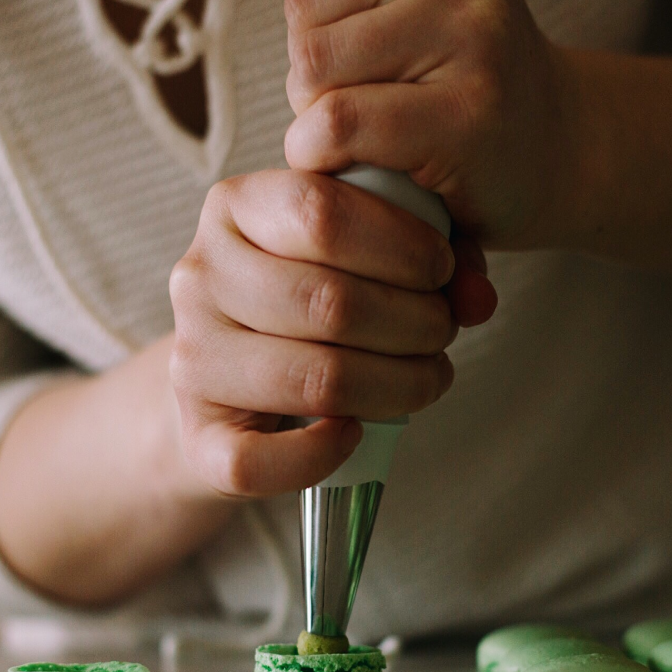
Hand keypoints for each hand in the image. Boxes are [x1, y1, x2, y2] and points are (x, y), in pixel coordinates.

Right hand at [168, 168, 461, 497]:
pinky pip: (262, 460)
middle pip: (330, 302)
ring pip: (316, 380)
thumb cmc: (305, 311)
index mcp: (234, 210)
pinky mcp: (197, 437)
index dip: (403, 247)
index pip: (322, 212)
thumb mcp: (353, 255)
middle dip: (415, 324)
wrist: (229, 389)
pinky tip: (355, 432)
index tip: (442, 273)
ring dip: (398, 386)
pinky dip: (325, 454)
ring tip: (426, 378)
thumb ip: (422, 253)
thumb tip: (479, 295)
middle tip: (442, 334)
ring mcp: (191, 360)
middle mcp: (200, 278)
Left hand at [276, 0, 572, 249]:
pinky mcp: (465, 114)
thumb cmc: (458, 89)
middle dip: (312, 73)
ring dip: (316, 118)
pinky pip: (338, 123)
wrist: (557, 154)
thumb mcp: (405, 4)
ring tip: (371, 133)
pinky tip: (351, 163)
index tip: (362, 53)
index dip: (312, 21)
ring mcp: (470, 36)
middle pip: (302, 11)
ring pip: (312, 67)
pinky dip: (321, 153)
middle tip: (369, 103)